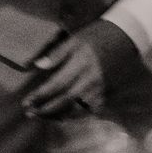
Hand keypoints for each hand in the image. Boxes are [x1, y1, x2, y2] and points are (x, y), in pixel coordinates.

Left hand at [21, 20, 138, 118]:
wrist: (126, 38)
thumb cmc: (97, 36)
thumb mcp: (75, 39)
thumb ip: (57, 53)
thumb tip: (38, 66)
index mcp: (80, 64)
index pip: (56, 85)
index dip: (40, 96)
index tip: (26, 102)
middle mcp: (89, 80)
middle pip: (64, 101)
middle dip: (45, 110)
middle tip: (30, 113)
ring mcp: (98, 89)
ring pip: (76, 110)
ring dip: (57, 115)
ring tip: (42, 116)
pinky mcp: (105, 93)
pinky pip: (88, 111)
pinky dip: (74, 116)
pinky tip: (62, 116)